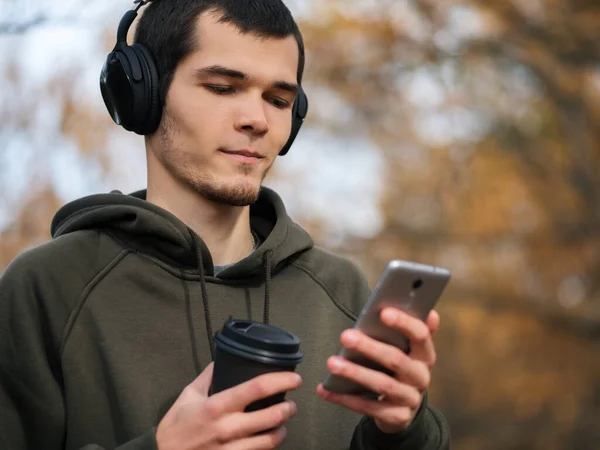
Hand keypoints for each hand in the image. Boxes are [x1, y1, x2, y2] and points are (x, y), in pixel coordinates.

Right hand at [157, 363, 301, 449]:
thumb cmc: (175, 427)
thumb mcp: (188, 396)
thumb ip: (207, 377)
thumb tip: (219, 360)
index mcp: (217, 406)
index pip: (257, 388)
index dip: (281, 381)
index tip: (294, 378)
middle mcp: (228, 427)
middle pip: (272, 415)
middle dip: (289, 408)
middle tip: (292, 403)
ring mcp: (232, 449)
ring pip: (270, 439)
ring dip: (282, 429)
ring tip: (284, 422)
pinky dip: (269, 445)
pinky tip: (270, 438)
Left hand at [317, 309, 439, 433]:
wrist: (405, 408)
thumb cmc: (400, 368)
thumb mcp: (408, 350)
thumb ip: (411, 331)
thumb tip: (429, 311)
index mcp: (425, 355)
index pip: (421, 336)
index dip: (404, 323)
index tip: (382, 312)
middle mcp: (421, 377)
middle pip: (396, 360)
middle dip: (369, 347)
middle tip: (345, 336)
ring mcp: (409, 399)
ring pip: (381, 385)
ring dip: (354, 373)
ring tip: (332, 363)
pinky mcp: (396, 417)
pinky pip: (367, 407)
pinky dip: (344, 398)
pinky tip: (325, 389)